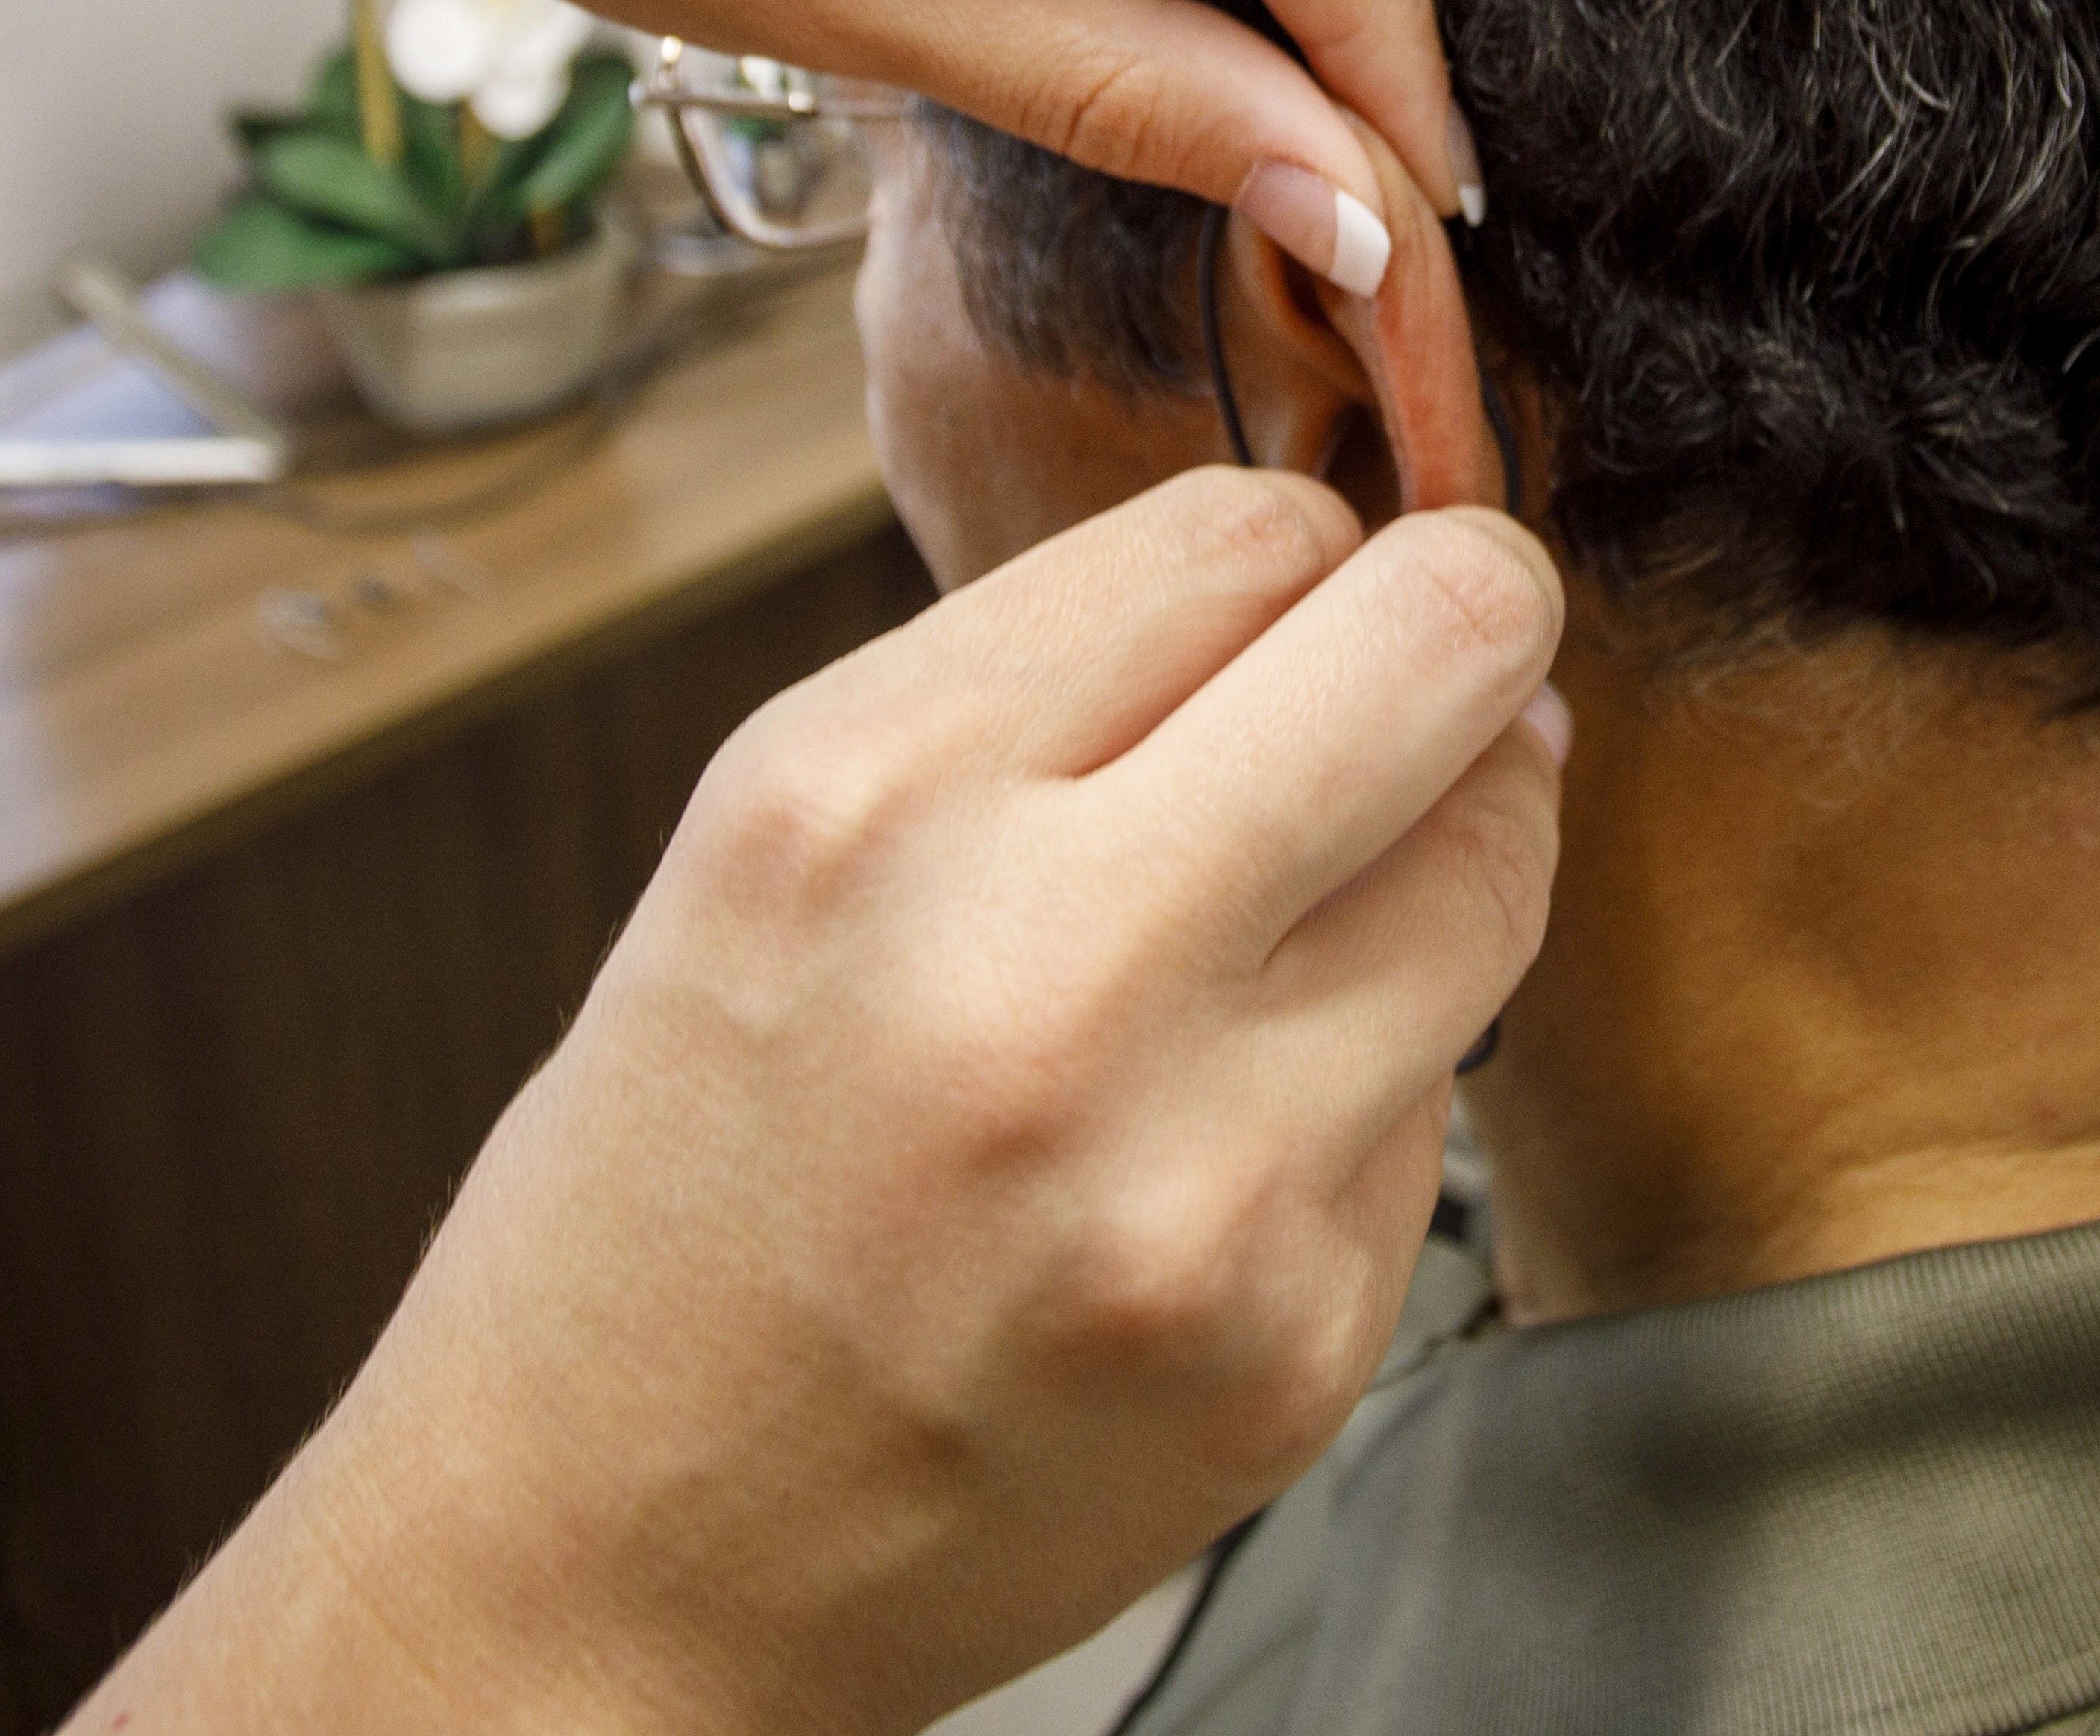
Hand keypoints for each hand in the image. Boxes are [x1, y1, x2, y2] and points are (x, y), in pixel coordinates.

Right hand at [89, 471, 1570, 1732]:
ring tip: (1297, 923)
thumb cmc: (677, 1187)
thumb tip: (1347, 574)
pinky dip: (1354, 1090)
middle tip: (1442, 661)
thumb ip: (1052, 686)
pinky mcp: (1295, 1342)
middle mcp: (1040, 978)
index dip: (1297, 549)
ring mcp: (1193, 1182)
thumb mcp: (776, 844)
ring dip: (1434, 857)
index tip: (1293, 598)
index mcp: (869, 804)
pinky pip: (1433, 1109)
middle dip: (1466, 623)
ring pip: (1496, 871)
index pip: (1247, 534)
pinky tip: (1207, 1147)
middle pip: (1441, 651)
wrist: (603, 1565)